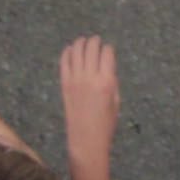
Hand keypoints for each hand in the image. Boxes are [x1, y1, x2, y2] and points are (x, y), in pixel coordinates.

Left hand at [56, 32, 121, 154]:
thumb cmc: (106, 123)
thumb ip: (111, 81)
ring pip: (76, 51)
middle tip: (96, 40)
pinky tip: (70, 49)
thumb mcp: (116, 101)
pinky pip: (64, 61)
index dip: (109, 49)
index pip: (107, 54)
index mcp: (106, 81)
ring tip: (83, 41)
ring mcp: (75, 79)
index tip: (109, 48)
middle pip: (91, 48)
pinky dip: (67, 52)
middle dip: (95, 41)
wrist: (86, 139)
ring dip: (80, 43)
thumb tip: (106, 66)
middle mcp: (90, 76)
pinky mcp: (64, 83)